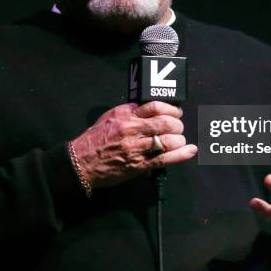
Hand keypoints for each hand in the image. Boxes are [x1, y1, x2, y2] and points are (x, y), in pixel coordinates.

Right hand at [71, 101, 197, 188]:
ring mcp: (136, 148)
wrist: (80, 162)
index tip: (176, 111)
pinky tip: (190, 150)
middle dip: (177, 124)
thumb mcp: (110, 117)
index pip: (155, 106)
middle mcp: (132, 129)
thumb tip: (150, 108)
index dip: (171, 108)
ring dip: (179, 139)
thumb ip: (130, 111)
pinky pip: (164, 159)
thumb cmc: (94, 140)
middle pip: (165, 122)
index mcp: (125, 115)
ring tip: (179, 140)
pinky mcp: (138, 165)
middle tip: (178, 127)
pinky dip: (181, 155)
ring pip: (168, 140)